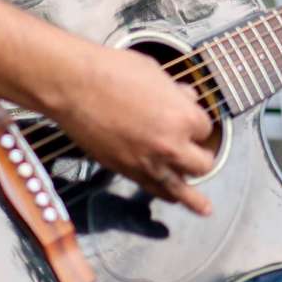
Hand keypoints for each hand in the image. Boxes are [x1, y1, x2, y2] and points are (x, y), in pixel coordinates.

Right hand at [42, 39, 218, 215]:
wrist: (75, 87)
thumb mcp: (155, 74)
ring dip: (193, 198)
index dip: (198, 124)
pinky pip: (153, 189)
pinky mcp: (126, 171)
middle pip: (202, 164)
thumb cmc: (113, 72)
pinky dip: (165, 194)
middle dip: (201, 156)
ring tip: (204, 209)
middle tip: (197, 152)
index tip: (190, 119)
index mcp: (183, 117)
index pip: (205, 129)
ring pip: (181, 188)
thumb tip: (187, 97)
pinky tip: (172, 199)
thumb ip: (175, 92)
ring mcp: (148, 163)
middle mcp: (171, 146)